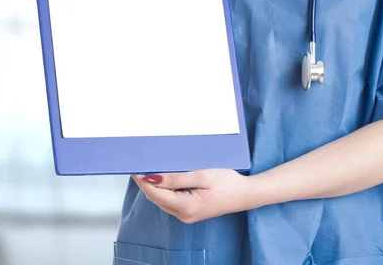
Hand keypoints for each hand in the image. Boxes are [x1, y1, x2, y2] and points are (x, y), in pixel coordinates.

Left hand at [133, 169, 257, 223]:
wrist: (246, 194)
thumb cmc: (228, 183)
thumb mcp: (202, 175)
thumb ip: (176, 178)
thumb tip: (153, 179)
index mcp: (186, 207)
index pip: (156, 194)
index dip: (144, 181)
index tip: (135, 168)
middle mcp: (184, 215)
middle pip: (157, 199)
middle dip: (147, 184)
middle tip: (141, 167)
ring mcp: (188, 216)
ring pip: (163, 201)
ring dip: (156, 188)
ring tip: (151, 171)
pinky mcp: (191, 213)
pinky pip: (172, 202)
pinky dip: (166, 191)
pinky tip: (166, 180)